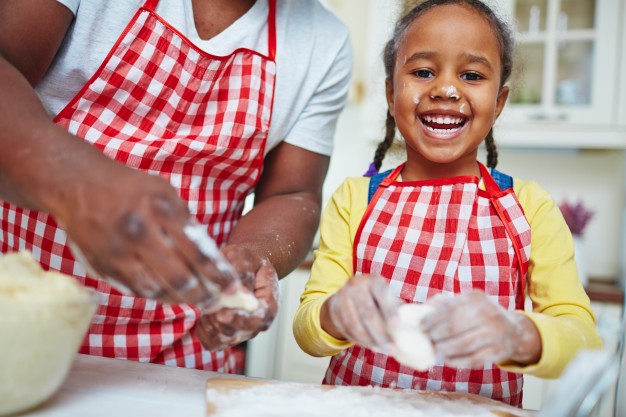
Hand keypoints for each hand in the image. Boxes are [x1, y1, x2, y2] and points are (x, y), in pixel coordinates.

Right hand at [57, 162, 236, 309]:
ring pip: (157, 290)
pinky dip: (156, 295)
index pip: (198, 252)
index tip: (233, 288)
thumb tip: (209, 258)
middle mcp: (139, 232)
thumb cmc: (130, 188)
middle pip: (180, 277)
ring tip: (197, 301)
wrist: (79, 185)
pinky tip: (170, 294)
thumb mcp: (165, 193)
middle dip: (203, 295)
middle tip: (216, 303)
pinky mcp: (102, 266)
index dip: (219, 275)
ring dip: (180, 299)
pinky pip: (135, 289)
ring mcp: (118, 252)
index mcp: (161, 210)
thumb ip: (186, 224)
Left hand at [195, 245, 278, 350]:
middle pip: (239, 333)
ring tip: (207, 304)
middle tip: (208, 304)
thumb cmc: (247, 260)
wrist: (245, 265)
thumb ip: (243, 274)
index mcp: (269, 303)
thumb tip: (238, 292)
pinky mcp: (228, 333)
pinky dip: (204, 331)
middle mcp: (258, 321)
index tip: (222, 313)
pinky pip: (212, 342)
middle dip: (219, 322)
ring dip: (210, 326)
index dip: (241, 320)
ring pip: (224, 340)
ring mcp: (243, 330)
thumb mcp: (245, 258)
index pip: (259, 319)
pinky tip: (203, 314)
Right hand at [320, 275, 399, 351]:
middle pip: (368, 313)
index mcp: (373, 280)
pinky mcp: (334, 310)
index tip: (397, 326)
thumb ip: (397, 308)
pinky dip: (360, 341)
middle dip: (381, 333)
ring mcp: (343, 297)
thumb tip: (415, 325)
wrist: (345, 296)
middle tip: (392, 348)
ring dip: (370, 341)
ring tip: (383, 350)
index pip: (382, 294)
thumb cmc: (375, 299)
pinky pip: (347, 330)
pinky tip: (371, 346)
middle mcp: (356, 285)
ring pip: (355, 324)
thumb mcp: (384, 297)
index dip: (389, 310)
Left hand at [421, 290, 541, 367]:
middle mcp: (487, 313)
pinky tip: (448, 359)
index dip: (431, 319)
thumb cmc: (481, 314)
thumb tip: (423, 308)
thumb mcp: (466, 302)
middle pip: (454, 327)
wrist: (514, 330)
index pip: (448, 309)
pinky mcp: (499, 351)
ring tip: (436, 349)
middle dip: (436, 335)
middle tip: (428, 340)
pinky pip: (474, 359)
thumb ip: (445, 302)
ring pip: (463, 344)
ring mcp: (495, 333)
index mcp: (475, 298)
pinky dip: (458, 361)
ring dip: (445, 349)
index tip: (420, 327)